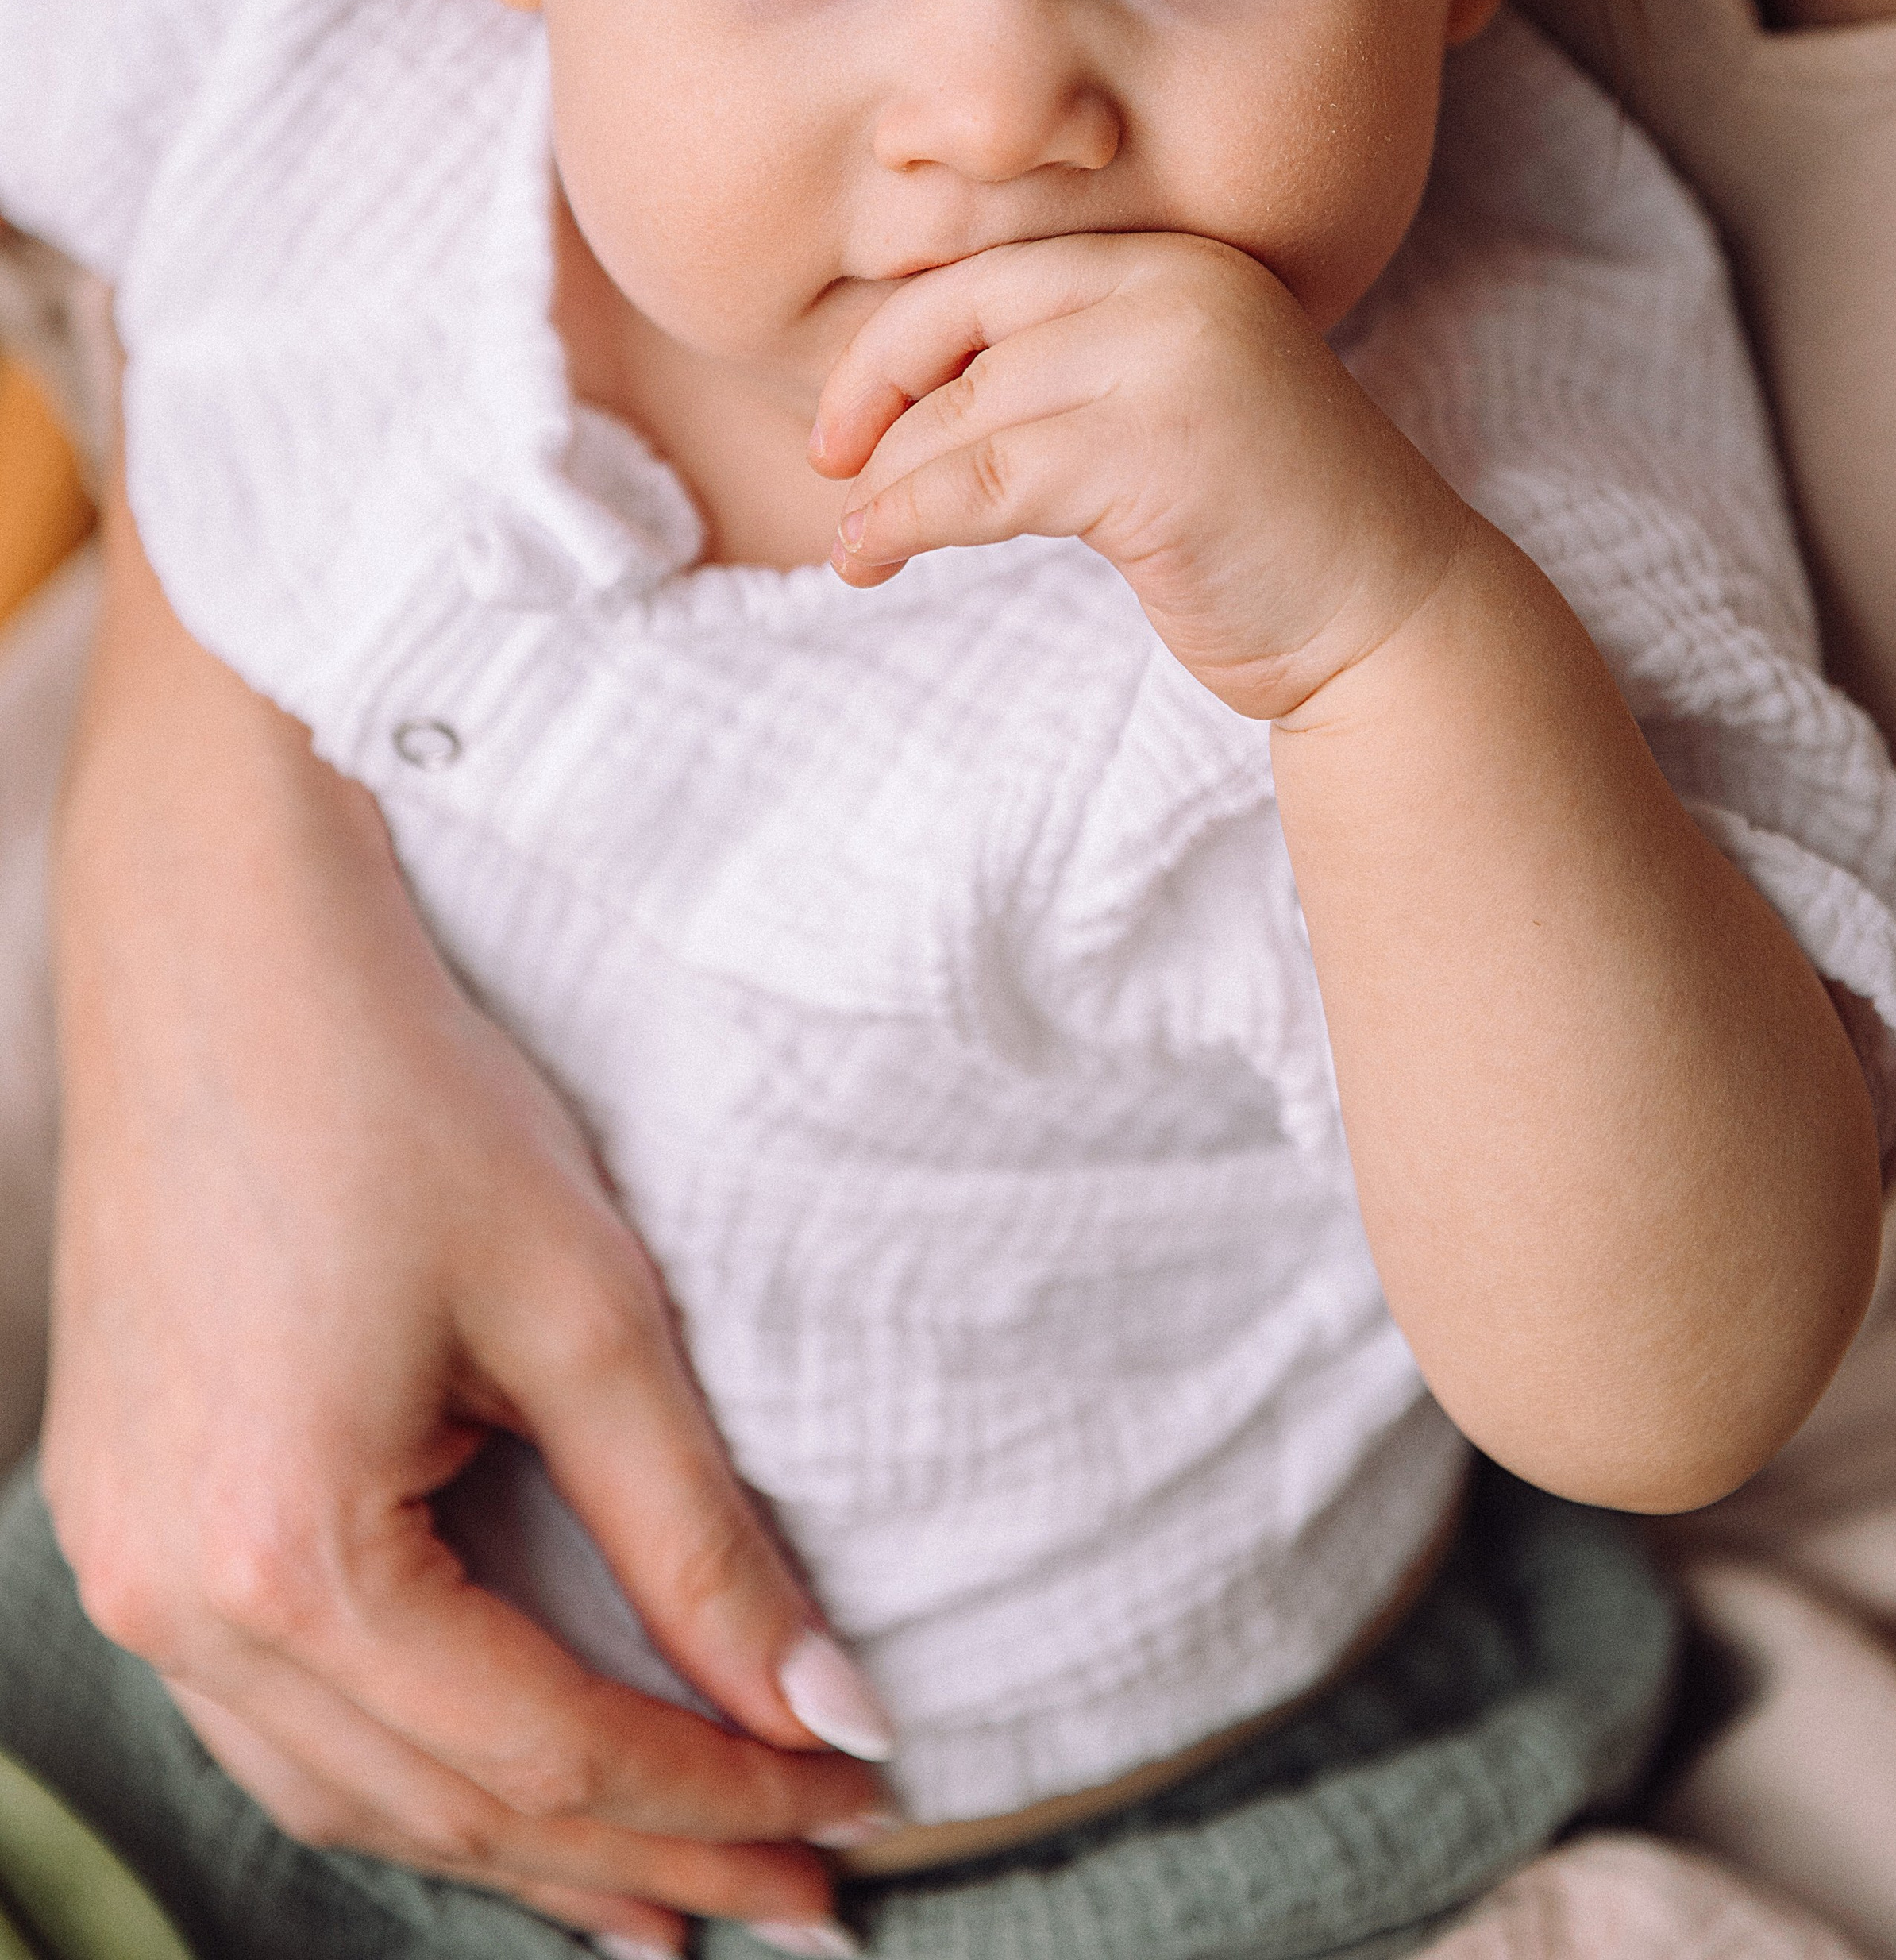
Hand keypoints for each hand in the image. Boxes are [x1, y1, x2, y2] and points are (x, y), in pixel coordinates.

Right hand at [43, 473, 889, 1951]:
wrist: (221, 944)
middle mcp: (176, 1599)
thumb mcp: (584, 1312)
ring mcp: (132, 1567)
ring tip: (668, 1891)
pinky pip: (280, 1711)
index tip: (852, 1810)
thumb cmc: (401, 1092)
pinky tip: (501, 1782)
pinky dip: (414, 1765)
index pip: (547, 1750)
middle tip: (796, 1901)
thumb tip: (820, 1709)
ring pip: (351, 1788)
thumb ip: (696, 1535)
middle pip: (444, 1807)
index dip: (718, 1796)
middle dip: (637, 1856)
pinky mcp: (133, 1516)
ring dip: (519, 1843)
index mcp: (284, 1557)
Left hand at [811, 232, 1465, 720]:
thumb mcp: (1170, 411)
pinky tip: (874, 556)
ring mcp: (1165, 364)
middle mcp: (1173, 289)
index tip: (848, 418)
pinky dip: (906, 520)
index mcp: (1179, 264)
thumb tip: (906, 398)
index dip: (901, 341)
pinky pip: (979, 481)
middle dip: (872, 392)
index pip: (996, 275)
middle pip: (962, 317)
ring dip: (887, 483)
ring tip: (854, 543)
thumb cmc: (1267, 533)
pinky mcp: (1148, 456)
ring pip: (963, 410)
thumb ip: (1074, 374)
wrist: (1395, 620)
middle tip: (827, 465)